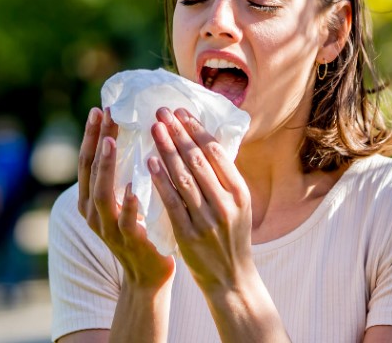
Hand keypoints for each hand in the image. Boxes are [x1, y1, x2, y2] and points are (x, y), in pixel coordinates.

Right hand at [78, 107, 174, 289]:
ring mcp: (109, 228)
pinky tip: (134, 187)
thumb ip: (123, 173)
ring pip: (102, 193)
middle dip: (97, 141)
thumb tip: (131, 133)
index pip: (87, 161)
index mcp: (90, 199)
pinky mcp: (129, 241)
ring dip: (106, 166)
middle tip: (105, 113)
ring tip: (112, 140)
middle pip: (90, 171)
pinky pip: (126, 221)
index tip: (100, 108)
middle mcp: (93, 212)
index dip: (92, 135)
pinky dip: (129, 204)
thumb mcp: (125, 198)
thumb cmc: (140, 227)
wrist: (148, 273)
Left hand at [148, 107, 254, 293]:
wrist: (231, 279)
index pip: (217, 152)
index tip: (181, 112)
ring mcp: (207, 220)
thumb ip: (223, 178)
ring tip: (154, 129)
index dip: (197, 130)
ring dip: (167, 150)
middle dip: (179, 133)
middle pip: (199, 160)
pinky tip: (150, 162)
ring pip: (184, 177)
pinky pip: (172, 202)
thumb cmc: (232, 236)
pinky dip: (161, 180)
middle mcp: (226, 203)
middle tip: (162, 112)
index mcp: (240, 192)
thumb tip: (205, 142)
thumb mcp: (238, 205)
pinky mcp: (189, 235)